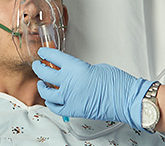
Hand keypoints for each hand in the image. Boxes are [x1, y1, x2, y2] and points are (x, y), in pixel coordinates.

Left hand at [32, 47, 151, 126]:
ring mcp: (69, 98)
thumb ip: (81, 70)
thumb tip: (74, 73)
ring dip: (42, 86)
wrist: (126, 100)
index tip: (43, 52)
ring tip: (42, 83)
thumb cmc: (118, 84)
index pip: (54, 57)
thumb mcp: (97, 68)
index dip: (46, 53)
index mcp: (75, 68)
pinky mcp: (73, 110)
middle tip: (38, 65)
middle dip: (39, 68)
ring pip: (46, 92)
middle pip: (45, 73)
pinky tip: (50, 99)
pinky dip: (50, 103)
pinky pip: (55, 107)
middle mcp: (69, 83)